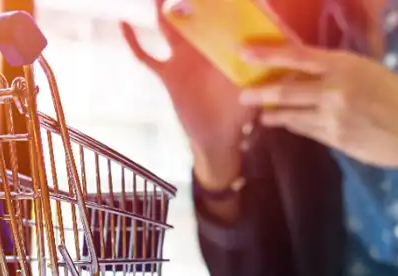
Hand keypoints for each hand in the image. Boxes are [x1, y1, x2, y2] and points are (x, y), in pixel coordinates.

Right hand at [120, 5, 254, 188]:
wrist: (217, 140)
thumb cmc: (240, 116)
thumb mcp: (252, 89)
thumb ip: (258, 69)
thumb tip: (274, 46)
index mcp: (224, 49)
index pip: (225, 17)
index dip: (227, 1)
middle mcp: (203, 49)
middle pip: (194, 14)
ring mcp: (183, 59)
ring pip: (168, 26)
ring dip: (161, 8)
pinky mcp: (168, 74)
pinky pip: (147, 56)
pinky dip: (134, 41)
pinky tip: (123, 23)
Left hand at [238, 43, 397, 230]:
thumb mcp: (374, 72)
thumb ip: (343, 73)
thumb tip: (314, 73)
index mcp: (346, 66)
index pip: (298, 57)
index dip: (268, 55)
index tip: (245, 54)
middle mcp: (336, 90)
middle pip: (286, 89)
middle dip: (261, 93)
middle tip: (244, 96)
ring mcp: (334, 118)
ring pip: (293, 115)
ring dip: (275, 114)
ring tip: (263, 114)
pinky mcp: (337, 141)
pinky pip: (308, 131)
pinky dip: (296, 126)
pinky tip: (288, 124)